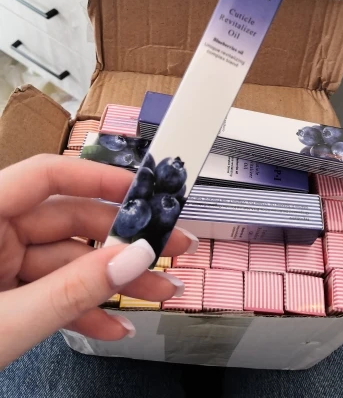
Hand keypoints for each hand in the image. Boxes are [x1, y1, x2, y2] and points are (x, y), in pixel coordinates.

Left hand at [0, 154, 196, 368]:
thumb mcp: (5, 324)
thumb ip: (72, 291)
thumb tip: (131, 257)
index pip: (47, 176)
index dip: (100, 178)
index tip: (144, 190)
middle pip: (69, 221)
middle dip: (123, 241)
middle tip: (167, 249)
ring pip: (68, 261)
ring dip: (113, 282)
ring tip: (156, 294)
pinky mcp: (5, 292)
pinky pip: (52, 291)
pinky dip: (83, 308)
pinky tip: (114, 324)